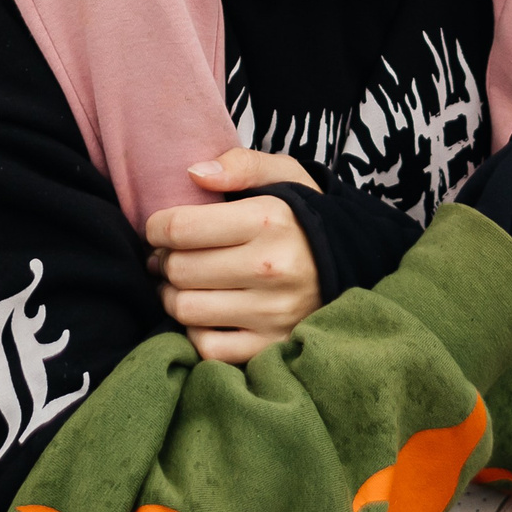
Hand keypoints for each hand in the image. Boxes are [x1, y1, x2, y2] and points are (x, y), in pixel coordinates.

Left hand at [147, 148, 321, 362]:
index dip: (156, 227)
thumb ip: (240, 164)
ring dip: (173, 295)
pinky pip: (207, 347)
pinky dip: (195, 330)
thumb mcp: (284, 175)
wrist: (356, 261)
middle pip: (179, 270)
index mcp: (269, 219)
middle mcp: (271, 267)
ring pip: (186, 309)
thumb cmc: (305, 215)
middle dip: (164, 260)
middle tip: (171, 255)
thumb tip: (193, 173)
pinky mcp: (272, 344)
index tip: (158, 228)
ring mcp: (273, 312)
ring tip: (183, 282)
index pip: (180, 228)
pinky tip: (205, 311)